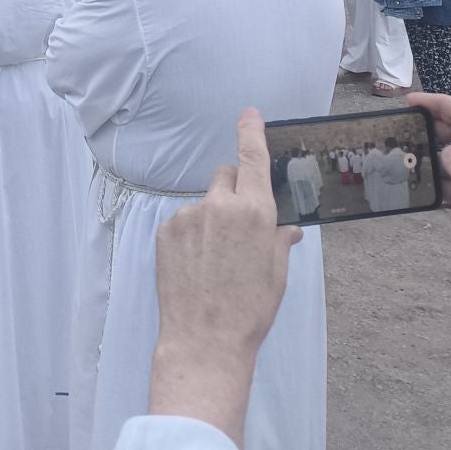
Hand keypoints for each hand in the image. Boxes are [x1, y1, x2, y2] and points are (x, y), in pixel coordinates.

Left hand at [147, 110, 302, 442]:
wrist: (205, 336)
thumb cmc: (250, 308)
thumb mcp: (276, 273)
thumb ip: (278, 239)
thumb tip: (285, 228)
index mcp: (255, 212)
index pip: (252, 158)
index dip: (250, 132)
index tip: (248, 113)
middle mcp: (220, 205)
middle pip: (225, 176)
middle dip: (233, 189)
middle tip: (237, 222)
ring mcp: (189, 216)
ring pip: (203, 203)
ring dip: (210, 218)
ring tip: (213, 259)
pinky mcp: (165, 229)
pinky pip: (182, 221)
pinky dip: (190, 234)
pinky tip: (195, 264)